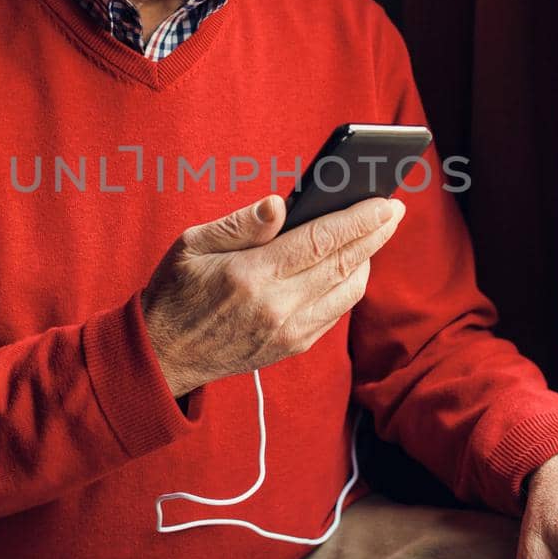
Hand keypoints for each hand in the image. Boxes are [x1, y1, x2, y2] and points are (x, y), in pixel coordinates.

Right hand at [141, 192, 404, 399]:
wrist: (163, 357)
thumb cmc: (175, 293)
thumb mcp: (191, 246)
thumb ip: (240, 224)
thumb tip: (280, 203)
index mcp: (250, 277)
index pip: (320, 241)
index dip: (359, 220)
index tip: (385, 201)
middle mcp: (276, 308)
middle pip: (343, 264)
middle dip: (375, 234)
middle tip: (394, 210)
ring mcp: (288, 332)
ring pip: (347, 292)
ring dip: (365, 260)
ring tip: (372, 234)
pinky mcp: (292, 347)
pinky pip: (335, 312)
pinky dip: (348, 285)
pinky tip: (347, 264)